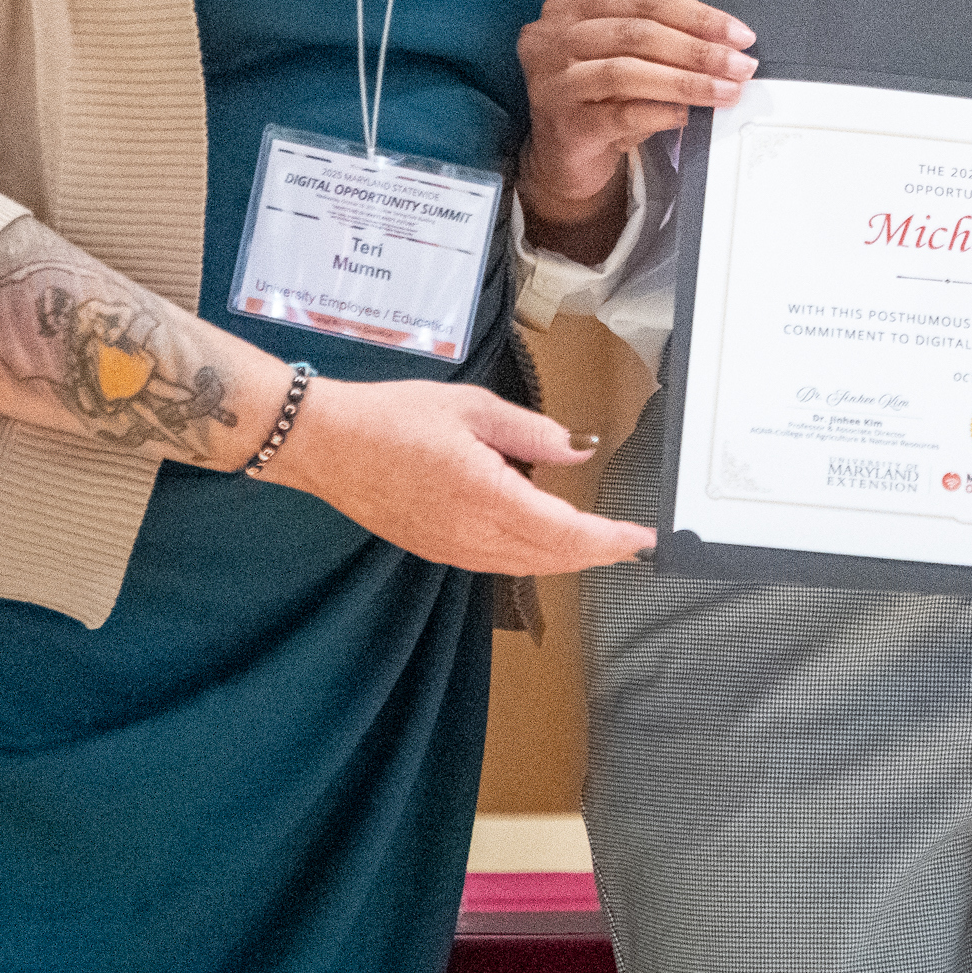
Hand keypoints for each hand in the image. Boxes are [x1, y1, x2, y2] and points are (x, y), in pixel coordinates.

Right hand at [264, 373, 657, 576]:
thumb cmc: (393, 418)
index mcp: (485, 493)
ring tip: (603, 546)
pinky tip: (547, 545)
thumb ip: (531, 433)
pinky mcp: (437, 549)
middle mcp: (470, 532)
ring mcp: (452, 547)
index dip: (609, 539)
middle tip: (634, 544)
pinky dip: (534, 558)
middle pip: (551, 556)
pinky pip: (498, 563)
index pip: (563, 530)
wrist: (328, 445)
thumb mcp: (473, 407)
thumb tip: (576, 450)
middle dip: (599, 553)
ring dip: (568, 560)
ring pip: (526, 565)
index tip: (642, 538)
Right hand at [516, 0, 755, 257]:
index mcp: (570, 7)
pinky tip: (686, 116)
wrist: (563, 157)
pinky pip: (620, 114)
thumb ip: (661, 40)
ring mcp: (552, 81)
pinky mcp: (563, 124)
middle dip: (698, 49)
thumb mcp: (624, 57)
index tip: (738, 34)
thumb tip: (728, 44)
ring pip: (628, 72)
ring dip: (686, 81)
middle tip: (740, 65)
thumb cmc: (600, 98)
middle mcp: (551, 38)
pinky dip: (660, 113)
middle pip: (637, 33)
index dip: (696, 15)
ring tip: (725, 91)